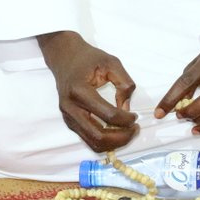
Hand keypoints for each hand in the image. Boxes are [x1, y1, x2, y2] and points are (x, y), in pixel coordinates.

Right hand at [38, 30, 139, 152]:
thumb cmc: (87, 58)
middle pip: (99, 136)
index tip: (135, 116)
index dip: (126, 119)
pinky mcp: (70, 122)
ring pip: (93, 142)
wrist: (64, 57)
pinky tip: (116, 132)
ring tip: (127, 133)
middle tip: (135, 129)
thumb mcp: (111, 63)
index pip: (108, 115)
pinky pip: (88, 139)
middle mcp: (71, 108)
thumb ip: (124, 83)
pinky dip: (104, 141)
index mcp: (80, 91)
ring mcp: (68, 117)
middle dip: (121, 137)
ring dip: (114, 143)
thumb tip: (127, 108)